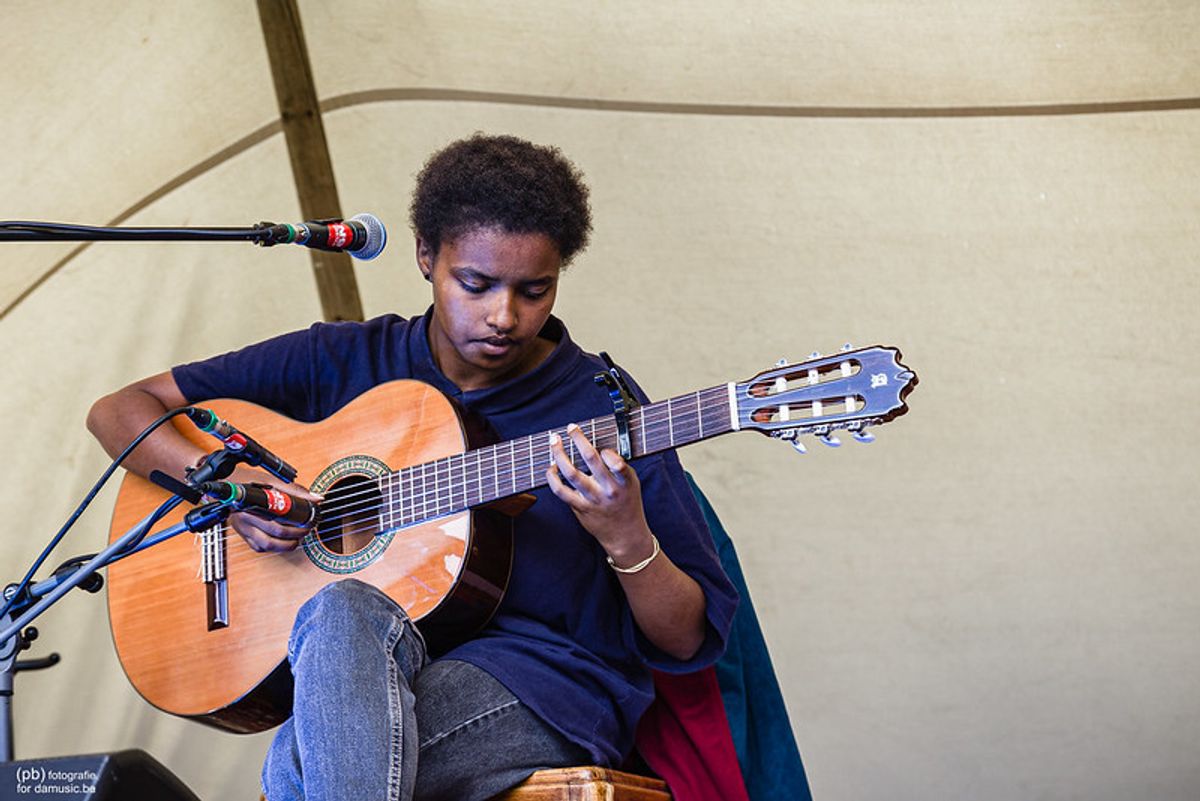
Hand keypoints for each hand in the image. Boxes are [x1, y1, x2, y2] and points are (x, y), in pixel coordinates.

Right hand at [222, 466, 322, 552]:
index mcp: (253, 504)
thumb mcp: (272, 480)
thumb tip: (316, 498)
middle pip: (274, 534)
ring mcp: (243, 528)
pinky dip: (273, 548)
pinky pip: (258, 547)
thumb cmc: (248, 480)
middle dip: (295, 534)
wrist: (225, 484)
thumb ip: (295, 490)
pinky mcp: (242, 535)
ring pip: (266, 545)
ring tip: (297, 538)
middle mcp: (246, 518)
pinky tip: (283, 542)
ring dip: (285, 545)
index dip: (297, 523)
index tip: (309, 522)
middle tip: (306, 529)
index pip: (279, 518)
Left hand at [546, 423, 654, 564]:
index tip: (601, 445)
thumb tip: (597, 446)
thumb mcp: (631, 482)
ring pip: (572, 473)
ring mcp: (593, 499)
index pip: (616, 461)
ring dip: (560, 455)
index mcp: (624, 481)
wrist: (625, 534)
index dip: (606, 451)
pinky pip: (562, 491)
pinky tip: (551, 468)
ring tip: (555, 442)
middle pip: (591, 459)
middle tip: (570, 428)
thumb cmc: (627, 503)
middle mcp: (609, 490)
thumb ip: (618, 466)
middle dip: (579, 439)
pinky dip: (553, 478)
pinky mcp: (580, 508)